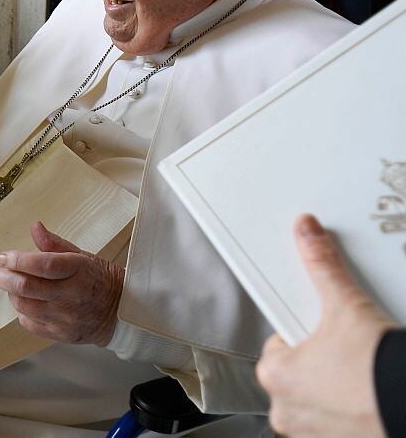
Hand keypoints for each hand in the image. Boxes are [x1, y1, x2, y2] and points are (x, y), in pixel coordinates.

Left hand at [0, 221, 122, 346]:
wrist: (119, 313)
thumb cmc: (96, 278)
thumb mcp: (80, 255)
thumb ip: (54, 244)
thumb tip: (35, 226)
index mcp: (78, 270)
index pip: (43, 265)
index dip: (19, 260)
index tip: (4, 257)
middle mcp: (72, 295)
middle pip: (28, 288)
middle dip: (3, 278)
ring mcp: (66, 318)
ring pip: (25, 306)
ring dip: (11, 294)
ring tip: (10, 285)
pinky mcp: (61, 335)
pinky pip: (30, 324)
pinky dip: (22, 311)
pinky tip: (25, 302)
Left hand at [256, 214, 392, 437]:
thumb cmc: (377, 371)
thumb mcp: (346, 306)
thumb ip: (322, 266)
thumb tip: (307, 233)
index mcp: (274, 375)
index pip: (278, 343)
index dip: (303, 334)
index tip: (323, 333)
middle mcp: (284, 410)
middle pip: (296, 373)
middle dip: (321, 362)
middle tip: (349, 354)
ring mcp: (310, 434)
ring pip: (315, 401)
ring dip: (334, 391)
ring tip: (359, 377)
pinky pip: (335, 426)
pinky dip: (349, 414)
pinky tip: (366, 399)